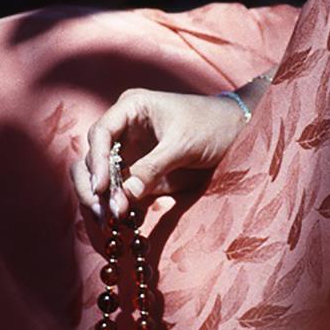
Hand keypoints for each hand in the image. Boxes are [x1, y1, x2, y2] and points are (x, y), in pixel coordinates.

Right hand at [70, 81, 267, 221]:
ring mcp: (129, 150)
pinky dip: (117, 204)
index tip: (101, 187)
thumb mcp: (182, 145)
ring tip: (109, 221)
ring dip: (101, 198)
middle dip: (92, 184)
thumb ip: (152, 168)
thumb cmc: (211, 126)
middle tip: (102, 212)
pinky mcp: (138, 171)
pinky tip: (122, 221)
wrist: (236, 131)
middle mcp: (123, 128)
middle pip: (92, 156)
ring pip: (100, 175)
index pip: (101, 133)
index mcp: (131, 108)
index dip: (97, 161)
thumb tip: (122, 197)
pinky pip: (119, 189)